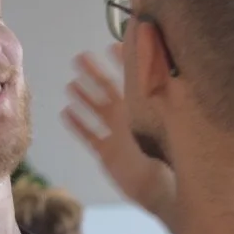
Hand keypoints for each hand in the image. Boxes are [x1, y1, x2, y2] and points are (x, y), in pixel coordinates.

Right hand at [62, 45, 175, 212]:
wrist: (162, 189)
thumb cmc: (168, 153)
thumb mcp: (162, 118)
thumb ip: (157, 90)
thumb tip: (157, 60)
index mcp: (143, 107)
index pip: (131, 77)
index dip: (122, 61)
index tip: (113, 44)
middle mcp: (129, 117)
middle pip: (108, 90)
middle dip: (94, 73)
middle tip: (80, 57)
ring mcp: (116, 134)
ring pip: (95, 110)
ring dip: (83, 96)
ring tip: (70, 83)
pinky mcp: (106, 152)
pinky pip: (88, 135)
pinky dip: (77, 123)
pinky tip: (65, 112)